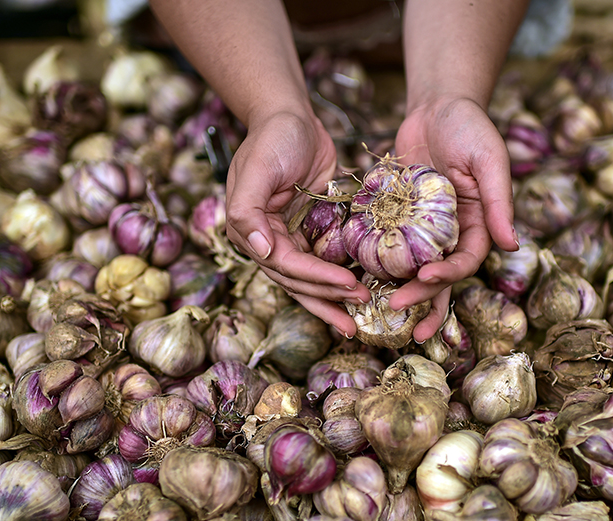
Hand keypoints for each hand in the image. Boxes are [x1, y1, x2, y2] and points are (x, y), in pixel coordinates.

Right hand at [224, 109, 367, 335]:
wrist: (291, 116)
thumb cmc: (273, 137)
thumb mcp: (257, 167)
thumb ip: (248, 210)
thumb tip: (259, 251)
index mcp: (251, 231)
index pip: (285, 265)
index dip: (316, 279)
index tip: (347, 284)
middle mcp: (268, 241)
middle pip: (298, 281)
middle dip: (328, 297)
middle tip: (360, 311)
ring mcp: (291, 237)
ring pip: (312, 278)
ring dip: (335, 296)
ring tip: (362, 312)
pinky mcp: (312, 230)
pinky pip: (327, 260)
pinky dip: (342, 275)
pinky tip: (363, 288)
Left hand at [389, 96, 518, 341]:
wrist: (437, 106)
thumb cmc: (470, 128)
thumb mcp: (489, 160)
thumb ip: (500, 202)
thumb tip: (512, 245)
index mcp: (477, 226)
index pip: (465, 261)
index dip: (448, 276)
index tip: (425, 279)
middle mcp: (449, 234)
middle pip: (436, 277)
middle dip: (419, 298)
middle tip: (396, 309)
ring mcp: (420, 229)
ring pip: (409, 268)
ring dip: (395, 290)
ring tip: (377, 309)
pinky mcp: (396, 217)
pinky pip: (383, 243)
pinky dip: (372, 261)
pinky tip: (355, 276)